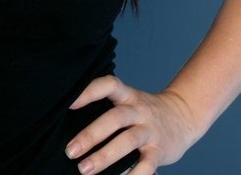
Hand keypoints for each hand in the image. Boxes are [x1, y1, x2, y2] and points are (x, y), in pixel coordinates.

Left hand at [65, 76, 198, 173]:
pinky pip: (147, 165)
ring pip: (128, 141)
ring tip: (84, 169)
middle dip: (91, 135)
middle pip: (115, 118)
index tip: (69, 104)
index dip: (89, 91)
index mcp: (128, 95)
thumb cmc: (144, 111)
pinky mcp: (160, 151)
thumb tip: (71, 124)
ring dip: (104, 156)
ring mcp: (151, 130)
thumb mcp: (129, 100)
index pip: (108, 85)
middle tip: (70, 151)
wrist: (183, 116)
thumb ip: (109, 107)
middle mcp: (139, 110)